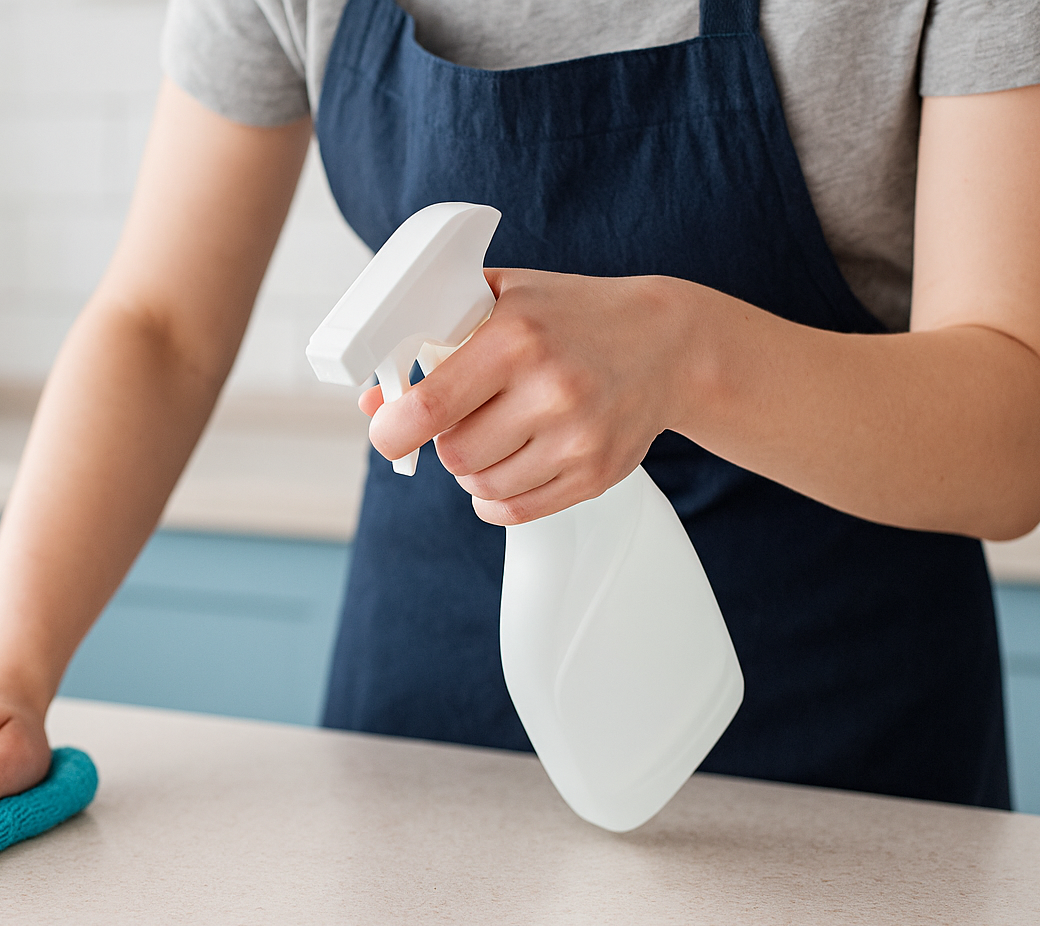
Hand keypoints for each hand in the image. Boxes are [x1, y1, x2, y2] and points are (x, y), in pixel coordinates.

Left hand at [361, 268, 721, 524]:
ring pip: (481, 485)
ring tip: (495, 434)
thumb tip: (373, 401)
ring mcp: (577, 437)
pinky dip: (497, 497)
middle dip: (444, 441)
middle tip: (461, 419)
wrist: (666, 343)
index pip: (431, 405)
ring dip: (473, 469)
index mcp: (517, 338)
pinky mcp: (596, 474)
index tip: (388, 433)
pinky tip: (507, 466)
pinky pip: (516, 510)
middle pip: (454, 453)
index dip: (394, 429)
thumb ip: (433, 340)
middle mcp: (551, 390)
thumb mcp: (501, 301)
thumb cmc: (571, 317)